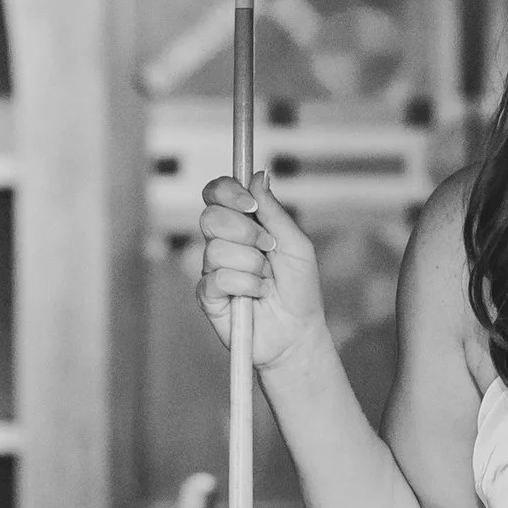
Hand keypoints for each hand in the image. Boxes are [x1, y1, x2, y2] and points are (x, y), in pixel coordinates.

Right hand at [195, 173, 326, 377]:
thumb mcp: (296, 244)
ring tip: (265, 281)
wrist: (298, 332)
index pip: (217, 194)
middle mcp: (223, 242)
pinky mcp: (207, 294)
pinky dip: (245, 286)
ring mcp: (213, 268)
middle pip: (210, 216)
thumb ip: (274, 211)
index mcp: (242, 225)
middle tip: (268, 249)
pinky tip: (255, 296)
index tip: (251, 205)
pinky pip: (217, 278)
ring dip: (251, 266)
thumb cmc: (300, 289)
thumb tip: (258, 175)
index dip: (228, 192)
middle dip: (245, 233)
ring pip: (216, 250)